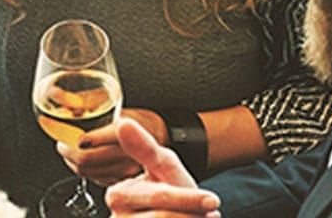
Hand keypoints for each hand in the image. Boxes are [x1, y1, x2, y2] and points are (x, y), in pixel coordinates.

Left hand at [60, 109, 164, 185]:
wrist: (159, 137)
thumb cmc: (138, 120)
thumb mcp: (118, 107)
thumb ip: (93, 104)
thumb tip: (65, 100)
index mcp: (123, 133)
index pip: (88, 142)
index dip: (71, 140)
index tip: (64, 135)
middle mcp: (126, 155)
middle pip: (84, 160)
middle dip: (67, 151)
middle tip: (63, 143)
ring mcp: (124, 171)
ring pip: (86, 172)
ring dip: (73, 162)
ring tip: (72, 150)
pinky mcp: (121, 181)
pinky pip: (95, 179)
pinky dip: (86, 170)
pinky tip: (87, 160)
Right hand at [106, 117, 223, 217]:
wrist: (176, 215)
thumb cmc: (169, 189)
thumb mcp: (162, 164)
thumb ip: (144, 147)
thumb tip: (123, 123)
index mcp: (118, 195)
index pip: (160, 196)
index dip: (190, 199)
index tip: (213, 202)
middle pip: (165, 217)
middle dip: (193, 212)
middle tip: (211, 207)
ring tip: (200, 215)